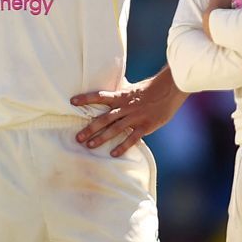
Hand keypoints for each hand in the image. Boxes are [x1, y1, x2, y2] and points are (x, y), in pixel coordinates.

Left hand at [71, 69, 185, 156]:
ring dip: (101, 138)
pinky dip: (123, 146)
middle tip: (78, 137)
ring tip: (89, 146)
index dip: (86, 98)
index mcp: (121, 96)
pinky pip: (132, 138)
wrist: (170, 89)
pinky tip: (113, 153)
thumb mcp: (132, 88)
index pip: (100, 96)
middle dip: (90, 128)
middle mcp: (126, 107)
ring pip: (115, 129)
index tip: (72, 101)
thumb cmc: (150, 88)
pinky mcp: (146, 125)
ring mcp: (135, 117)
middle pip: (104, 118)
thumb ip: (120, 93)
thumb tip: (109, 91)